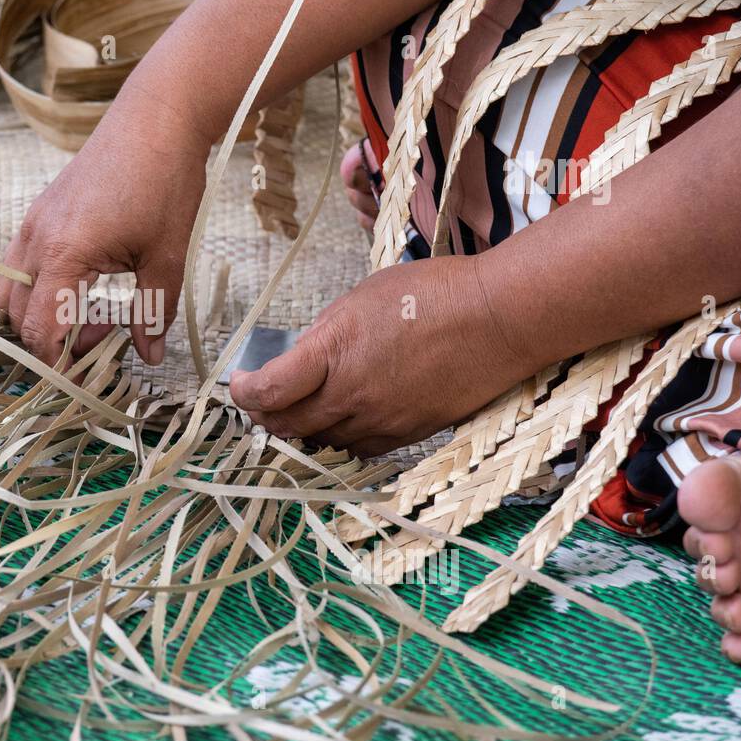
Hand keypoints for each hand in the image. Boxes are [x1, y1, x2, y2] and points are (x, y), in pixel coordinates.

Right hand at [0, 101, 209, 366]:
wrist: (155, 117)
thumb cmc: (164, 181)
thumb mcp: (167, 255)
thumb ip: (153, 312)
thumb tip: (149, 356)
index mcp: (64, 254)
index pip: (41, 330)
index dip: (57, 364)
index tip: (82, 381)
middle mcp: (36, 240)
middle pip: (17, 316)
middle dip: (51, 342)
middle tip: (101, 345)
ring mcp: (33, 223)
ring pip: (11, 290)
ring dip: (41, 315)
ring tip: (92, 316)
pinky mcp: (40, 213)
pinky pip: (21, 264)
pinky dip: (41, 289)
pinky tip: (84, 286)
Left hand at [229, 255, 534, 455]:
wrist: (499, 319)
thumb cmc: (433, 293)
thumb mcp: (363, 298)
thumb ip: (328, 333)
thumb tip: (305, 356)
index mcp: (334, 351)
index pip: (270, 391)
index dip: (246, 393)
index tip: (242, 384)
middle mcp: (352, 394)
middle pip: (288, 425)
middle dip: (266, 416)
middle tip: (261, 403)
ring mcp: (381, 419)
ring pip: (322, 442)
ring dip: (303, 430)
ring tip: (299, 411)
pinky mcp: (408, 433)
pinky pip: (359, 448)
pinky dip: (340, 439)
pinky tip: (341, 422)